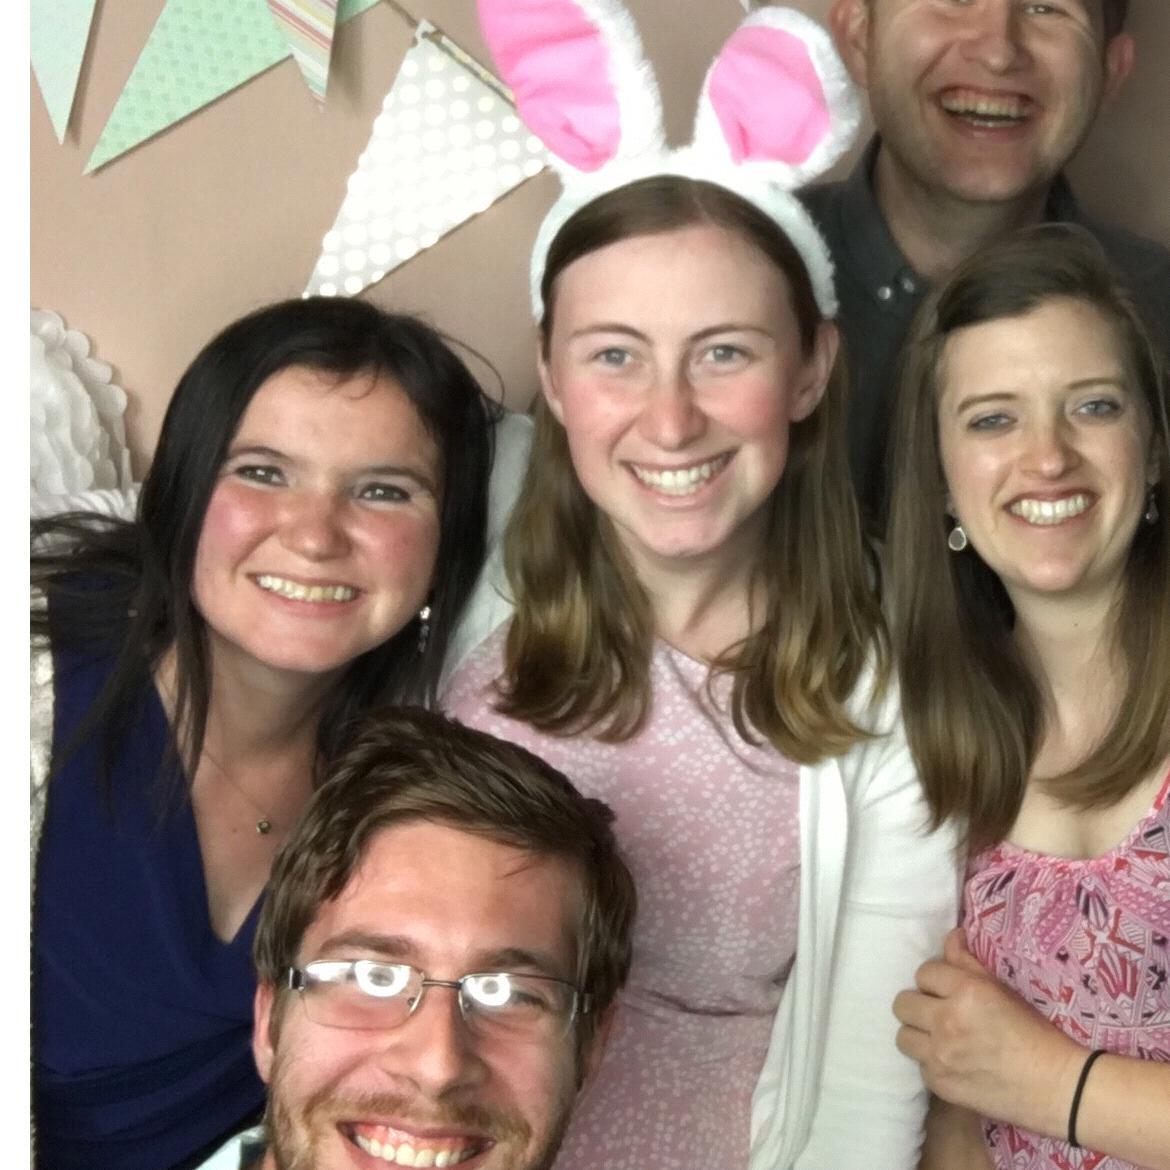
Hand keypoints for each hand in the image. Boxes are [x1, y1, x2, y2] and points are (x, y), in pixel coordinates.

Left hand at [893, 928, 1082, 1134]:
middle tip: (939, 1013)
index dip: (936, 980)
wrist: (1059, 1087)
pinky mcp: (941, 1084)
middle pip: (902, 1004)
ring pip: (903, 1036)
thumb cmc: (1036, 1032)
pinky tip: (953, 1064)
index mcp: (966, 992)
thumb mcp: (1003, 989)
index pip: (923, 973)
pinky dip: (933, 1064)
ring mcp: (941, 1056)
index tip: (948, 990)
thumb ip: (968, 962)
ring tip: (940, 1038)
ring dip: (920, 1035)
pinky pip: (920, 1066)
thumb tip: (951, 936)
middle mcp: (947, 1021)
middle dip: (920, 1005)